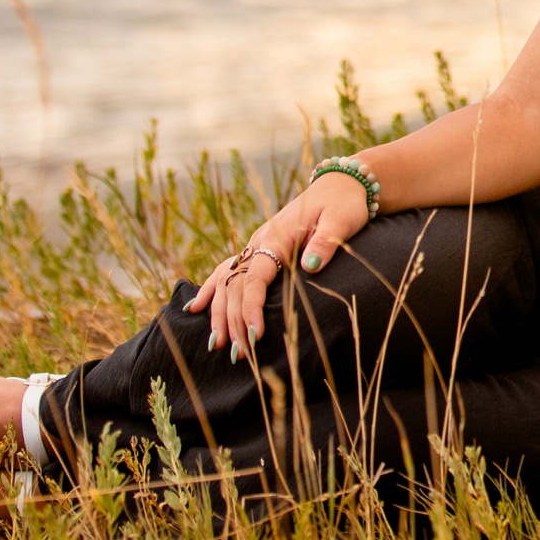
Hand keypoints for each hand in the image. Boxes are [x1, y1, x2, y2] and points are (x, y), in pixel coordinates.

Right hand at [182, 172, 370, 360]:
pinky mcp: (259, 248)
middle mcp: (259, 241)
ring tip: (216, 344)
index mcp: (277, 236)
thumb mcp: (341, 221)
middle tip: (241, 355)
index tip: (256, 334)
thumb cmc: (344, 204)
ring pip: (226, 281)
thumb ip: (325, 243)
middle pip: (236, 285)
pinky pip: (228, 270)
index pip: (255, 277)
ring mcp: (256, 244)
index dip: (251, 307)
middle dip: (234, 321)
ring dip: (219, 313)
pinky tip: (195, 309)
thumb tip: (309, 267)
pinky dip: (211, 290)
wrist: (341, 184)